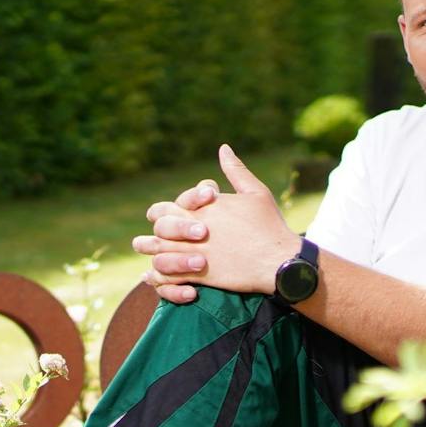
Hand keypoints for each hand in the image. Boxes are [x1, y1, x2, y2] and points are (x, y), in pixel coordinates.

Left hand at [132, 145, 298, 301]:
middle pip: (160, 227)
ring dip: (149, 252)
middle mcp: (194, 228)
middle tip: (148, 237)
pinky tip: (151, 277)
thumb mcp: (255, 192)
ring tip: (146, 254)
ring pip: (158, 252)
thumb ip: (235, 171)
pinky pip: (167, 277)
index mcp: (204, 208)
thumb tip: (223, 148)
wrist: (278, 262)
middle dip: (155, 231)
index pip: (169, 206)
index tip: (164, 216)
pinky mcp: (198, 275)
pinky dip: (156, 278)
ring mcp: (194, 252)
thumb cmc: (270, 225)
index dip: (163, 212)